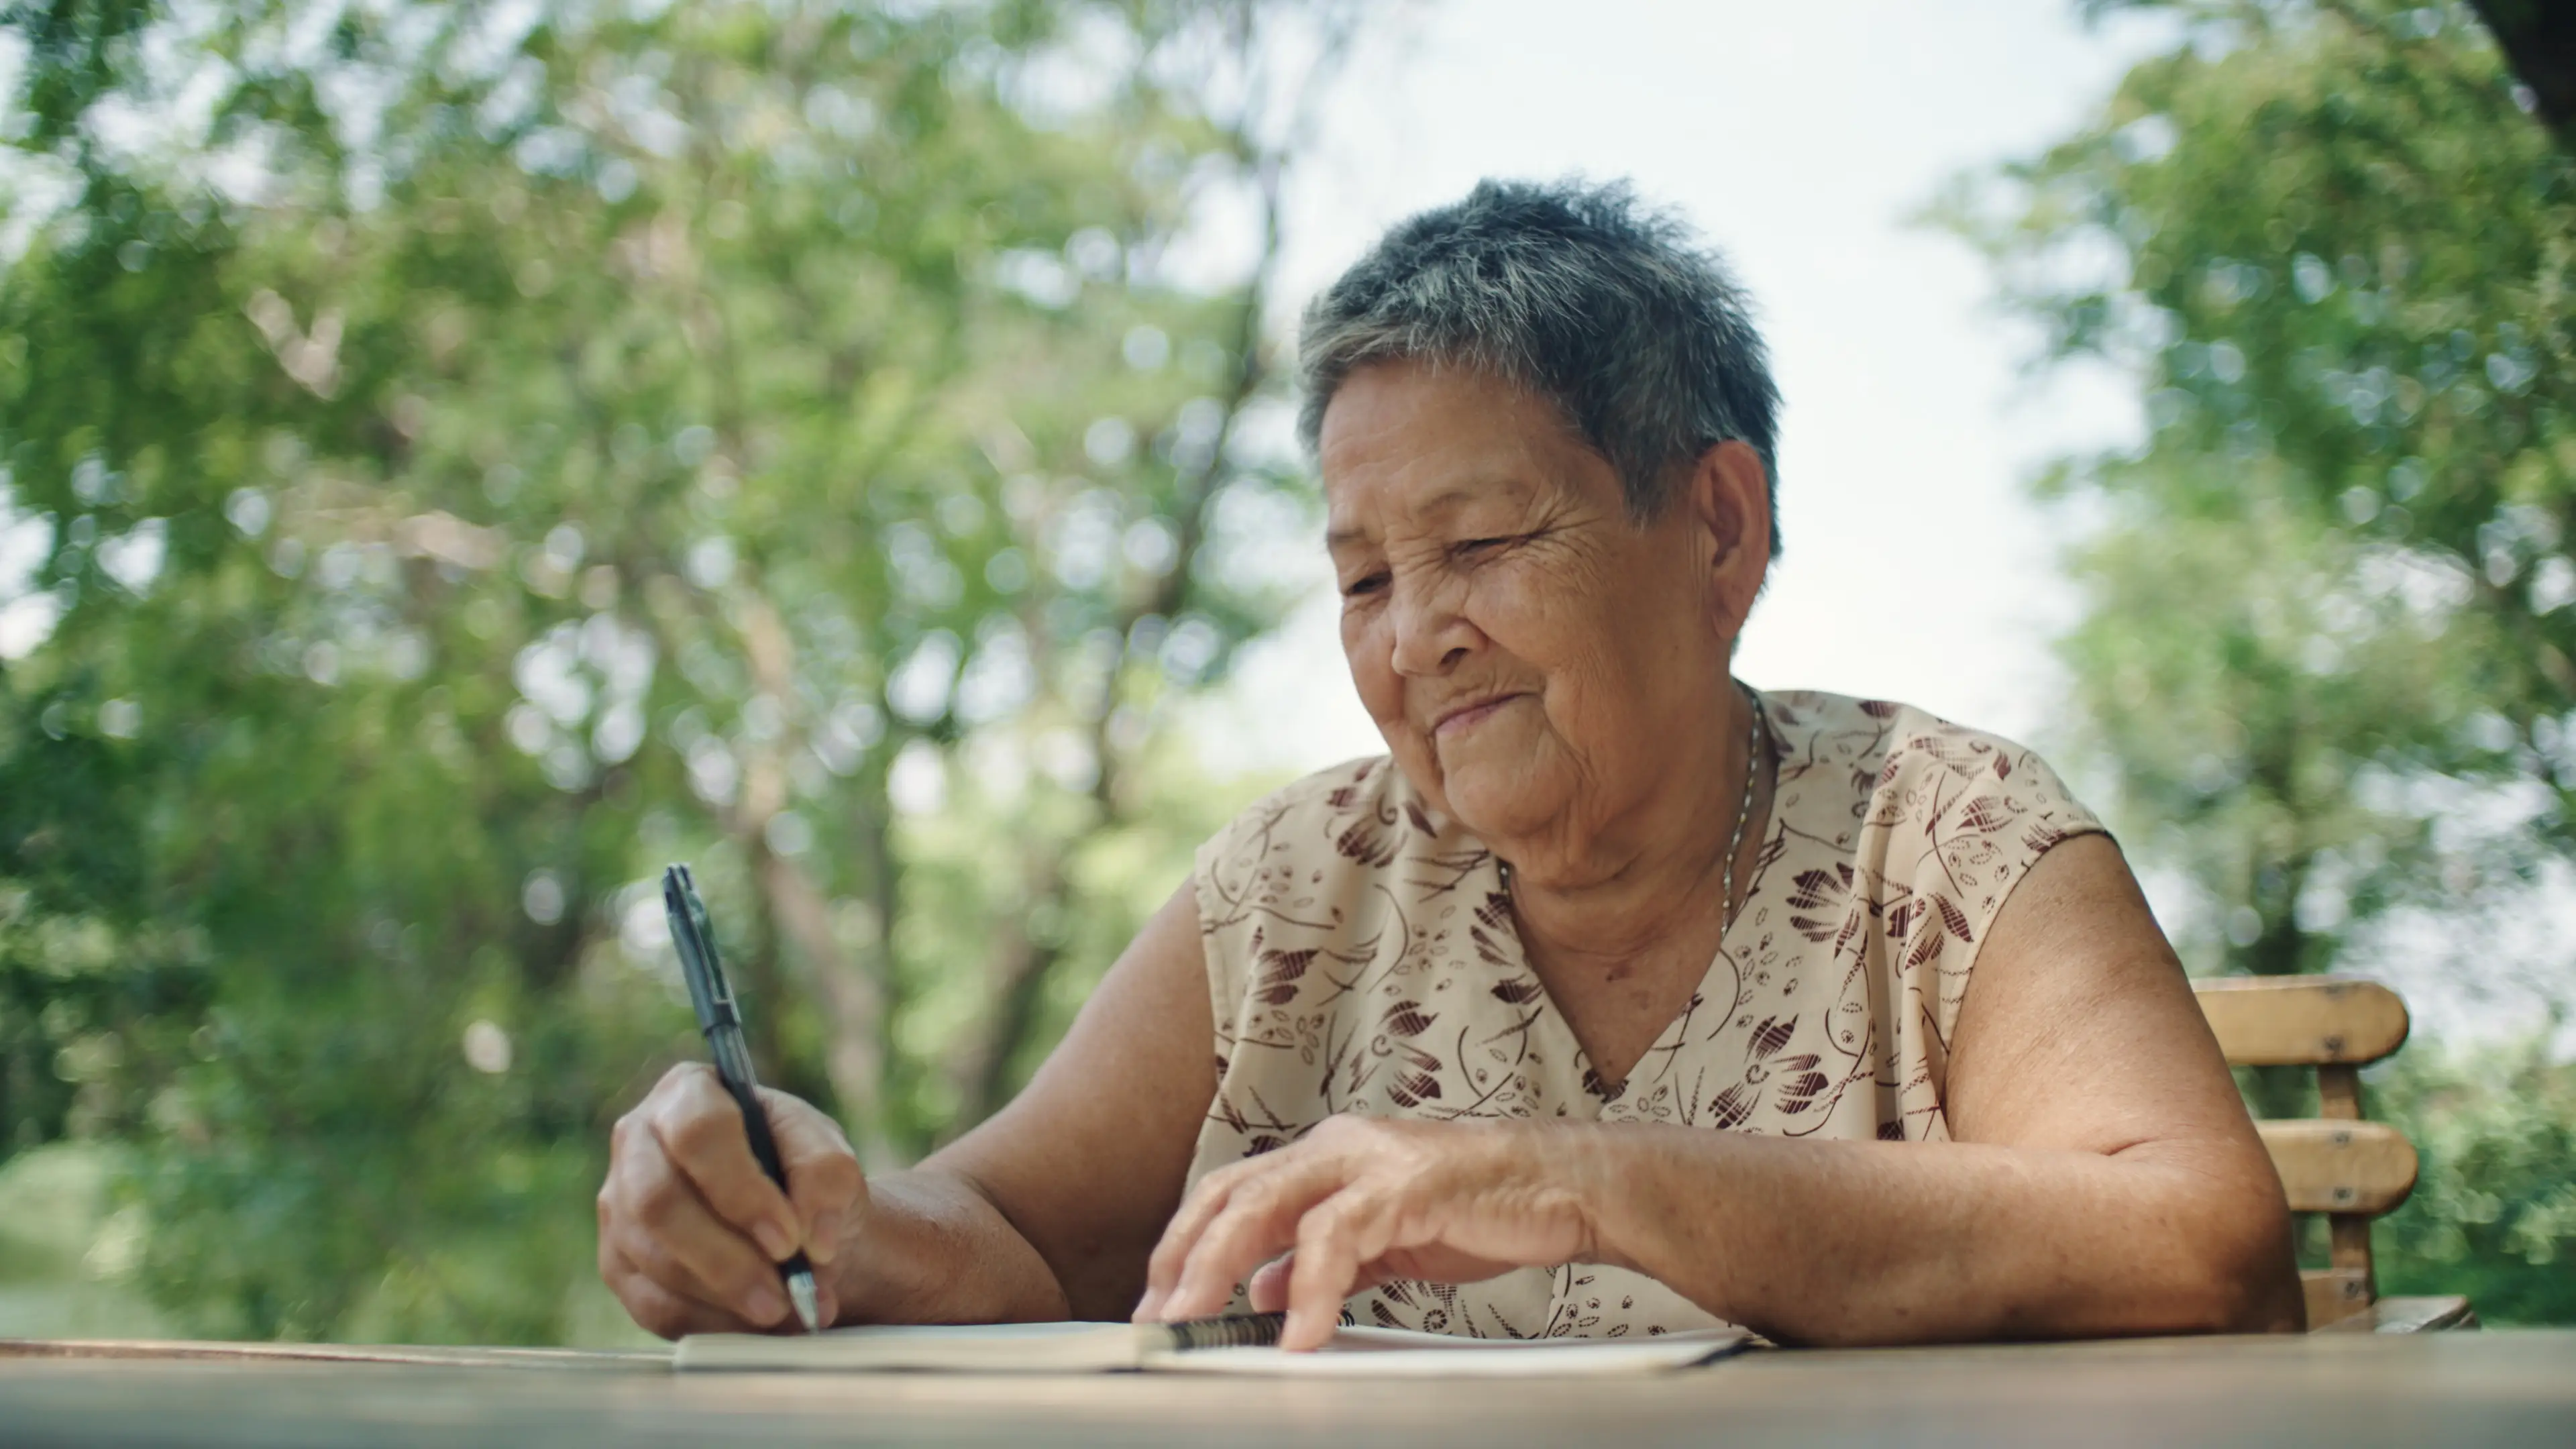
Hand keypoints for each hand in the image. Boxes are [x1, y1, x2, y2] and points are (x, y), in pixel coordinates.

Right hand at [597, 1062, 862, 1337]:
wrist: (791, 1222)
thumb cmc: (801, 1175)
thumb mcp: (828, 1155)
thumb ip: (827, 1177)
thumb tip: (811, 1239)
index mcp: (689, 1093)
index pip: (698, 1133)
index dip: (740, 1191)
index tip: (788, 1240)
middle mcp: (637, 1142)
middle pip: (659, 1202)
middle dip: (726, 1259)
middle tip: (784, 1295)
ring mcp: (619, 1206)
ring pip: (654, 1259)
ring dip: (725, 1297)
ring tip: (786, 1313)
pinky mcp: (618, 1264)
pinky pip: (653, 1305)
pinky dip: (711, 1323)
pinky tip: (755, 1327)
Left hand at [1133, 1115, 1601, 1349]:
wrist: (1561, 1186)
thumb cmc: (1478, 1208)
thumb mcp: (1381, 1242)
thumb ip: (1321, 1259)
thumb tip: (1261, 1290)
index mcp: (1325, 1158)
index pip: (1231, 1194)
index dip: (1186, 1244)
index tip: (1159, 1300)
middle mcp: (1335, 1147)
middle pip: (1230, 1193)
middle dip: (1183, 1256)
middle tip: (1157, 1315)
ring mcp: (1368, 1161)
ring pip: (1266, 1203)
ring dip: (1222, 1266)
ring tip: (1198, 1321)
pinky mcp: (1403, 1185)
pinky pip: (1336, 1236)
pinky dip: (1308, 1287)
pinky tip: (1298, 1332)